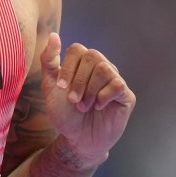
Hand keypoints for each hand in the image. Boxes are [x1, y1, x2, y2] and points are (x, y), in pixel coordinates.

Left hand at [40, 33, 134, 168]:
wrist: (77, 140)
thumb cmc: (65, 113)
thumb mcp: (51, 87)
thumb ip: (49, 62)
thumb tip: (54, 35)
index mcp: (83, 64)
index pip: (77, 49)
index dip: (68, 67)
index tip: (61, 87)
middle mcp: (101, 68)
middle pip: (92, 56)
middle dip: (79, 80)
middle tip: (73, 100)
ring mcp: (114, 80)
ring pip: (105, 69)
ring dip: (90, 90)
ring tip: (84, 106)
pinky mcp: (126, 95)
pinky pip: (118, 85)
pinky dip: (103, 97)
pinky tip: (99, 107)